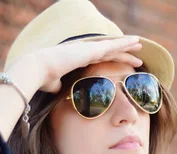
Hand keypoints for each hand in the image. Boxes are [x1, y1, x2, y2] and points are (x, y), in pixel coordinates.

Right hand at [7, 36, 143, 93]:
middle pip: (108, 51)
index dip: (110, 59)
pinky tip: (136, 42)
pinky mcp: (92, 49)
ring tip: (139, 44)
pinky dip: (125, 43)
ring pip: (113, 46)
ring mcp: (88, 49)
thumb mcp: (52, 85)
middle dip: (122, 51)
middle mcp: (83, 51)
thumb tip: (57, 89)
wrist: (36, 69)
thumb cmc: (41, 79)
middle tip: (135, 52)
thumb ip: (58, 85)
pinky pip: (113, 45)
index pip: (97, 58)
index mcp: (76, 58)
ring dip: (127, 45)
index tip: (120, 63)